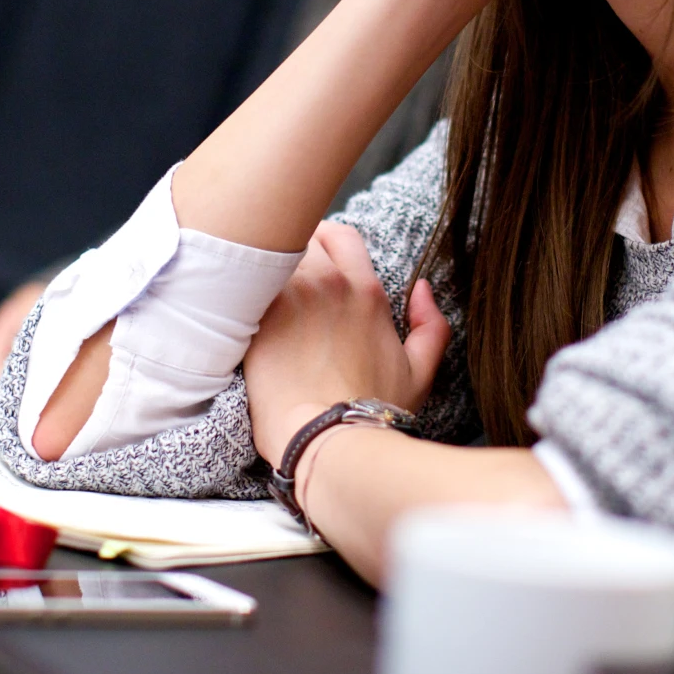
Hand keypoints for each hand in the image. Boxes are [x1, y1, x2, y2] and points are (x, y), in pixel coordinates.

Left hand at [243, 223, 449, 462]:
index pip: (340, 235)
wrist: (323, 439)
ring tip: (260, 292)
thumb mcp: (419, 372)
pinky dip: (243, 290)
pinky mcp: (256, 318)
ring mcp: (288, 298)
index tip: (315, 260)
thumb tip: (423, 290)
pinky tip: (242, 309)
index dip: (325, 241)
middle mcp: (327, 284)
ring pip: (269, 256)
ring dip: (266, 269)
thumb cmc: (369, 412)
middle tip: (285, 277)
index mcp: (365, 291)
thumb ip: (431, 326)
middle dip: (293, 250)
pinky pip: (245, 284)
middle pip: (300, 236)